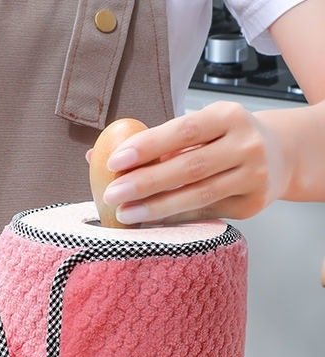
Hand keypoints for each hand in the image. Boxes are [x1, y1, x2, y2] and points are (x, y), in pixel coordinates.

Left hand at [97, 102, 289, 224]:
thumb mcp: (199, 128)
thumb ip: (154, 141)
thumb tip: (94, 157)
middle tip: (112, 194)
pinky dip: (175, 219)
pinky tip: (150, 223)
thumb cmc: (223, 140)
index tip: (114, 161)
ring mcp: (252, 176)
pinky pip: (205, 213)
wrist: (280, 155)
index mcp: (228, 116)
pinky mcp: (252, 204)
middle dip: (145, 183)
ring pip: (197, 196)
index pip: (183, 130)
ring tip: (125, 213)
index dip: (147, 146)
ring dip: (156, 208)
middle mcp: (245, 144)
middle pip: (188, 167)